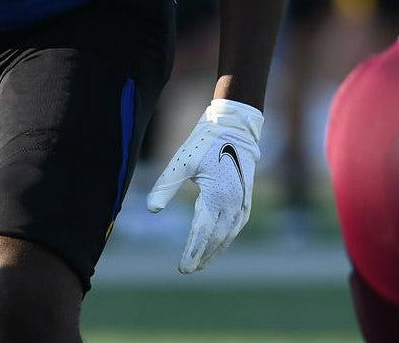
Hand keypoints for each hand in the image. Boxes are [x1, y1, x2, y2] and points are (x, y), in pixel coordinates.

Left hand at [146, 98, 262, 273]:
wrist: (235, 127)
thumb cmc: (205, 143)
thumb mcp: (182, 162)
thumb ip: (166, 186)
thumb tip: (152, 209)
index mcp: (217, 196)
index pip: (202, 233)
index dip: (192, 252)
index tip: (182, 268)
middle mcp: (233, 203)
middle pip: (216, 238)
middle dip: (202, 255)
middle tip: (188, 270)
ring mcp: (243, 202)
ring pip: (228, 234)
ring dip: (215, 250)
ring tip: (201, 262)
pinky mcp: (246, 198)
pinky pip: (236, 225)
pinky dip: (226, 237)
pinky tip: (218, 243)